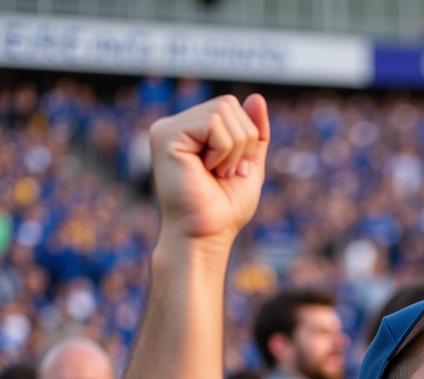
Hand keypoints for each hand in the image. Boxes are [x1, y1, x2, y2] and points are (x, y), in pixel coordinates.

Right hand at [149, 94, 269, 247]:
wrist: (206, 236)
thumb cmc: (224, 210)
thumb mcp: (249, 166)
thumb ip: (255, 134)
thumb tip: (257, 97)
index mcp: (193, 132)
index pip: (232, 107)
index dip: (246, 138)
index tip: (232, 170)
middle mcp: (177, 126)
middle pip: (229, 103)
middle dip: (242, 142)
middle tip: (225, 173)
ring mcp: (168, 128)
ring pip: (223, 110)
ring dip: (233, 149)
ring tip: (217, 173)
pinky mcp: (165, 135)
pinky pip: (213, 123)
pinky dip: (223, 150)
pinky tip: (208, 170)